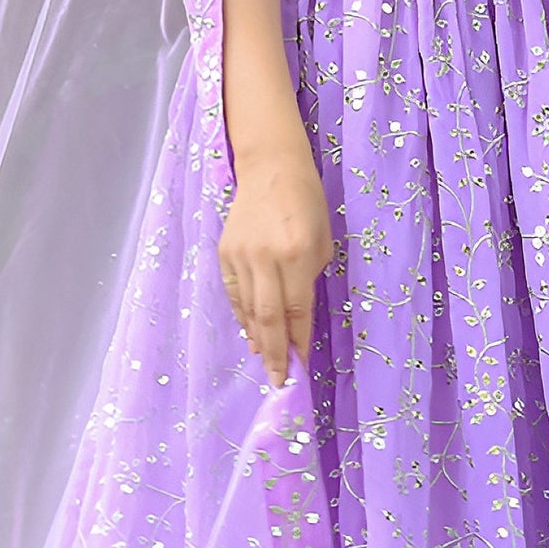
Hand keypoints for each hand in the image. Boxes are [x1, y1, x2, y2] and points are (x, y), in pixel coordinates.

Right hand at [219, 147, 332, 388]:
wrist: (271, 168)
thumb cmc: (308, 202)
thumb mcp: (324, 241)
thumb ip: (310, 279)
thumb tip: (294, 319)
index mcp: (298, 253)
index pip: (297, 310)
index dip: (299, 341)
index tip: (301, 366)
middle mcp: (266, 257)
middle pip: (268, 317)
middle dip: (275, 353)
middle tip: (279, 380)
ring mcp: (241, 255)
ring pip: (247, 309)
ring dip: (257, 339)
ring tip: (266, 362)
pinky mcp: (224, 252)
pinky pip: (233, 294)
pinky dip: (241, 317)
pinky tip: (250, 334)